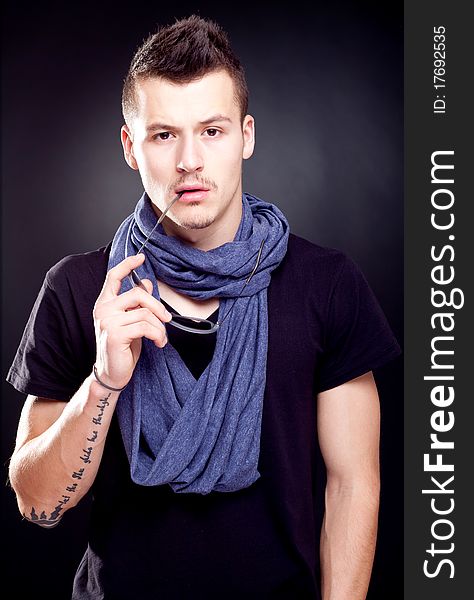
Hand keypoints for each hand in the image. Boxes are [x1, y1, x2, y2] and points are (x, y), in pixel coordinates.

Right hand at [92, 253, 171, 388]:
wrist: (113, 373)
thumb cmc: (123, 348)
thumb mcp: (132, 321)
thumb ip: (136, 303)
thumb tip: (146, 282)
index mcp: (105, 303)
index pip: (113, 277)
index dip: (127, 264)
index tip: (141, 257)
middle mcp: (103, 309)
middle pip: (138, 294)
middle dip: (157, 307)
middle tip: (167, 320)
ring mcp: (107, 321)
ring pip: (145, 313)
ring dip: (159, 327)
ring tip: (161, 338)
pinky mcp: (115, 334)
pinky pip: (145, 326)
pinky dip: (157, 335)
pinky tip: (158, 343)